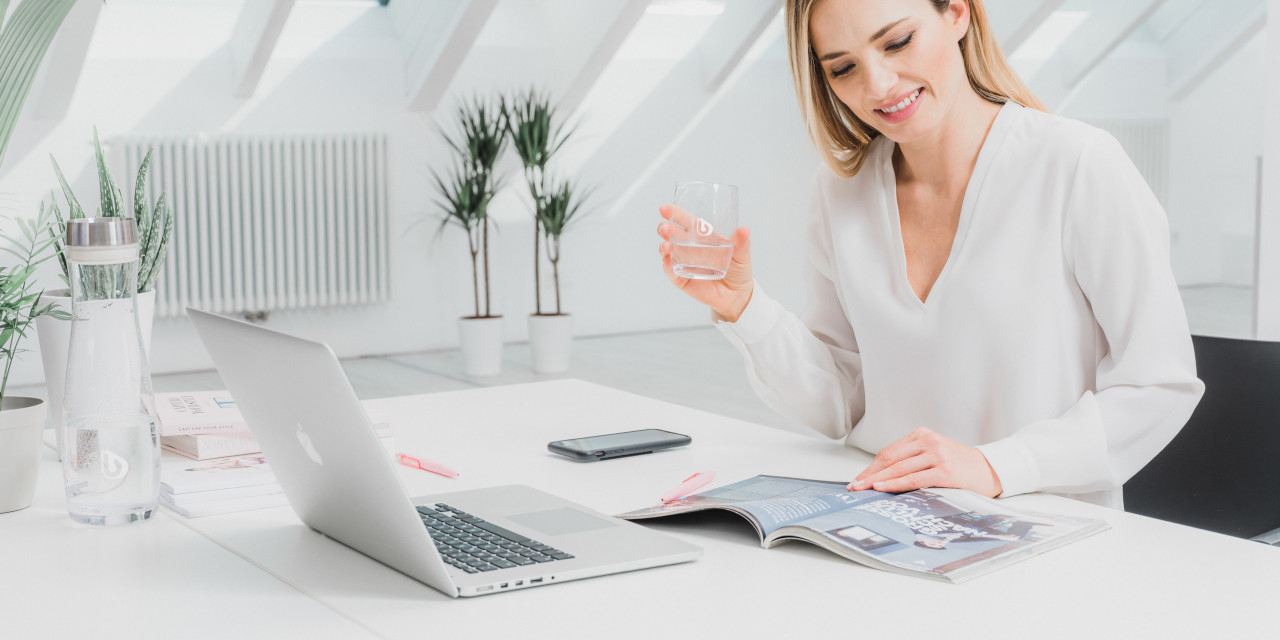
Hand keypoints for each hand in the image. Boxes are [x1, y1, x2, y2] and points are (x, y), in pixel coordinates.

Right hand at [657, 204, 753, 321]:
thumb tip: (744, 229)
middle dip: (665, 229)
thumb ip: (741, 243)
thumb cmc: (738, 271)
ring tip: (666, 244)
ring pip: (668, 251)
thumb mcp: (742, 255)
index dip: (674, 213)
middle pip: (673, 234)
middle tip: (664, 228)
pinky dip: (667, 265)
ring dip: (664, 246)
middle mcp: (690, 247)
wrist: (737, 296)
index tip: (664, 208)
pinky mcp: (682, 279)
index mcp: (703, 236)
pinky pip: (671, 271)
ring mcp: (684, 263)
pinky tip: (667, 260)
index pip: (686, 221)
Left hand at [846, 427, 1003, 497]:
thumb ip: (912, 459)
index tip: (858, 478)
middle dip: (869, 474)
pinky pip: (913, 478)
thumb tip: (881, 476)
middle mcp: (928, 441)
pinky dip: (894, 484)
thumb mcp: (934, 454)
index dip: (871, 466)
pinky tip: (881, 488)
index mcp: (923, 435)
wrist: (991, 470)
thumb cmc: (960, 465)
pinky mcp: (945, 471)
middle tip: (854, 486)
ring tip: (862, 489)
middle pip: (889, 458)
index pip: (889, 451)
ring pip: (898, 468)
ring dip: (877, 480)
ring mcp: (937, 455)